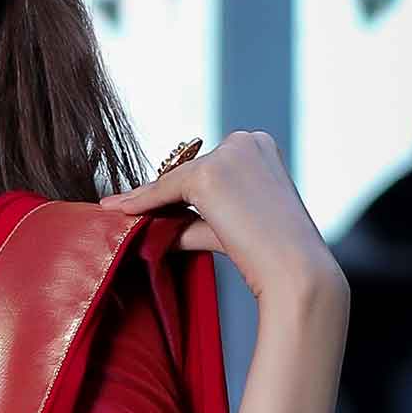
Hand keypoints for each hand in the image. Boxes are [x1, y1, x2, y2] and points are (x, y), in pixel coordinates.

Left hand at [109, 128, 344, 310]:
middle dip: (161, 193)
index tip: (147, 201)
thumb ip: (194, 220)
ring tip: (116, 210)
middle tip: (122, 207)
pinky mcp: (208, 174)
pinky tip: (117, 210)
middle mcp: (247, 140)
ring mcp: (228, 154)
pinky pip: (164, 190)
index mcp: (260, 147)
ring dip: (148, 199)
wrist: (295, 271)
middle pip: (189, 169)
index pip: (209, 168)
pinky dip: (140, 202)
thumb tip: (156, 226)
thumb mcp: (229, 227)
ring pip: (175, 180)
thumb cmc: (270, 257)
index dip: (178, 189)